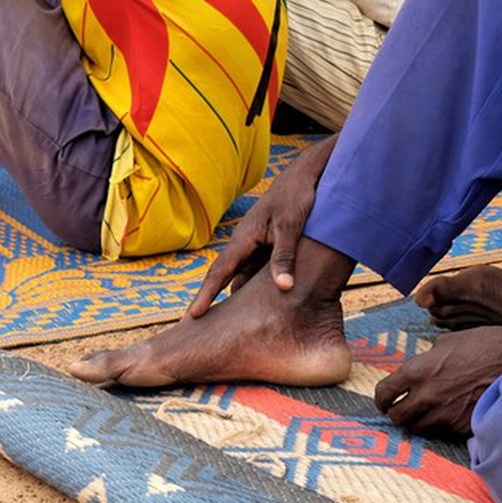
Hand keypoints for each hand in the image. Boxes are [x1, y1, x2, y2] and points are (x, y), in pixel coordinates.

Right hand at [188, 135, 336, 317]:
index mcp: (244, 237)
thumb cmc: (298, 196)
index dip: (206, 295)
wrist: (308, 174)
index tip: (193, 316)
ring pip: (245, 275)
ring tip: (231, 325)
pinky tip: (265, 303)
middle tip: (203, 328)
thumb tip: (283, 288)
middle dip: (215, 299)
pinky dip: (258, 285)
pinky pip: (260, 269)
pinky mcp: (271, 243)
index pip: (220, 272)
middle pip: (228, 277)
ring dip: (240, 296)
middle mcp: (246, 241)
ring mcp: (258, 242)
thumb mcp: (291, 227)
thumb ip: (284, 257)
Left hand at [373, 308, 501, 436]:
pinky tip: (452, 415)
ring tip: (428, 413)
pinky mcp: (463, 427)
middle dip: (397, 413)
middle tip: (401, 410)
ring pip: (419, 428)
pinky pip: (444, 431)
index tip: (384, 401)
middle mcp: (427, 396)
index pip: (385, 392)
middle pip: (398, 417)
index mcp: (418, 371)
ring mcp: (445, 414)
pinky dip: (444, 426)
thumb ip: (429, 358)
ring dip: (419, 422)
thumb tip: (424, 365)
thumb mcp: (448, 342)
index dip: (381, 399)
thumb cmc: (484, 345)